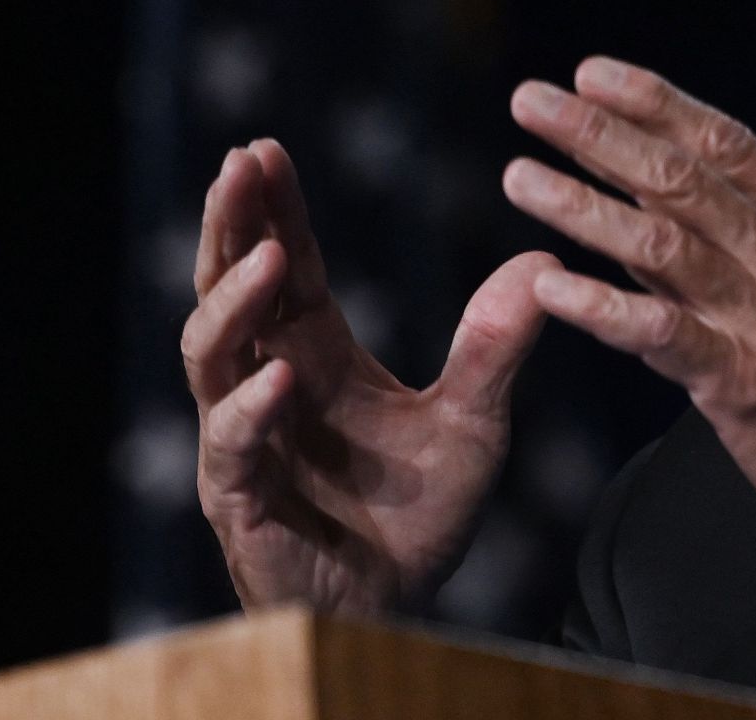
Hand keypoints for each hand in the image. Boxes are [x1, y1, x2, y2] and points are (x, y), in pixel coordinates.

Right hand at [184, 139, 558, 612]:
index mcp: (314, 354)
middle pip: (230, 289)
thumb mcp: (475, 421)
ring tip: (269, 256)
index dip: (272, 209)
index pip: (284, 266)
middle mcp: (266, 385)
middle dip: (232, 226)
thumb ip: (497, 348)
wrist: (400, 607)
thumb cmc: (418, 512)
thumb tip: (544, 262)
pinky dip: (250, 409)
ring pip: (211, 357)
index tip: (264, 148)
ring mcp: (244, 440)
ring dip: (236, 304)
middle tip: (242, 165)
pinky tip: (279, 379)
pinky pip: (230, 446)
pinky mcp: (239, 500)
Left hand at [503, 59, 755, 607]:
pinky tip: (547, 286)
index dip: (655, 104)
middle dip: (598, 134)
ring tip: (518, 176)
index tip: (592, 74)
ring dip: (580, 205)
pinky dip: (600, 306)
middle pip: (682, 179)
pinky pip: (660, 333)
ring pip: (660, 244)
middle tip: (530, 101)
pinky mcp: (745, 385)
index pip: (728, 145)